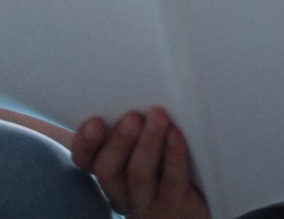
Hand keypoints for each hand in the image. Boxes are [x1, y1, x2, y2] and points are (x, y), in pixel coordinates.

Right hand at [71, 107, 208, 218]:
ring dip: (147, 144)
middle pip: (108, 170)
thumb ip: (134, 120)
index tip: (95, 121)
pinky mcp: (177, 206)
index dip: (85, 142)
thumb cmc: (170, 162)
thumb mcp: (147, 141)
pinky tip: (176, 135)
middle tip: (132, 116)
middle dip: (118, 141)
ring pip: (139, 177)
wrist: (199, 206)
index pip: (85, 159)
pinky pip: (172, 183)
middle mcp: (123, 191)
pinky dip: (174, 157)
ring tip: (158, 117)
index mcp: (111, 171)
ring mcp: (149, 203)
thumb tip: (130, 76)